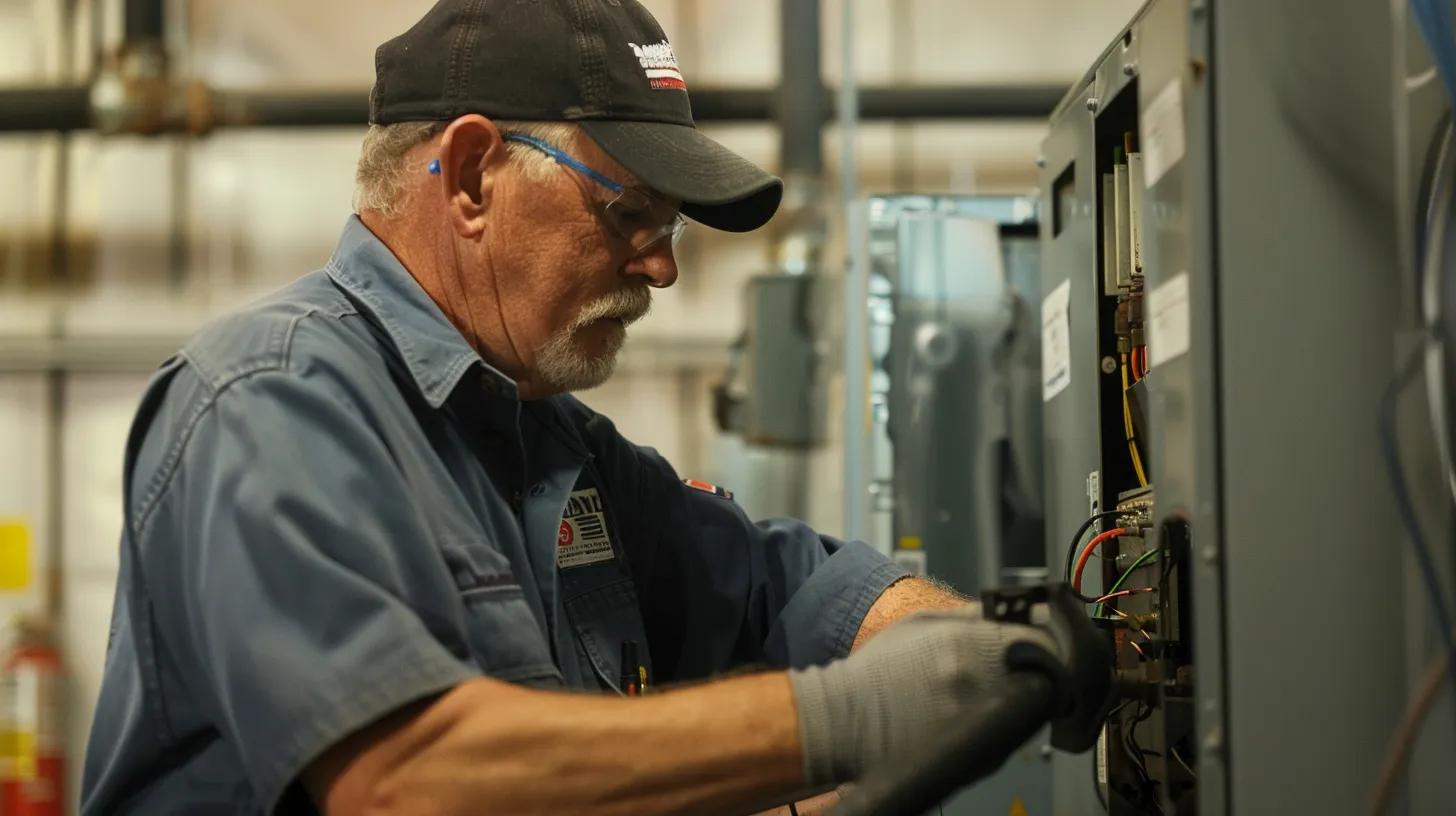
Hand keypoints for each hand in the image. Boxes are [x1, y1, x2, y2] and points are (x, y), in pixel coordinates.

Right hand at [787, 602, 1061, 786]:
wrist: (846, 721)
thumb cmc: (879, 672)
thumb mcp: (923, 625)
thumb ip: (974, 617)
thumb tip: (1018, 610)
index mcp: (973, 649)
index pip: (1044, 643)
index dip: (1047, 640)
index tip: (1042, 638)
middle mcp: (986, 690)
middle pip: (1048, 680)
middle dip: (1043, 671)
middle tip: (1031, 665)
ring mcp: (984, 729)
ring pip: (1035, 712)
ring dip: (1029, 698)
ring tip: (1001, 689)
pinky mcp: (980, 760)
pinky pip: (1013, 737)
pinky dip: (1007, 723)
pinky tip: (982, 712)